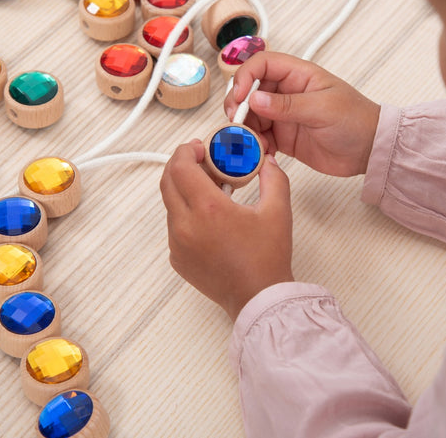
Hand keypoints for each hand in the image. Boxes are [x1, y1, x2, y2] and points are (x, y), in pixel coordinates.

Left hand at [160, 140, 294, 320]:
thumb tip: (267, 161)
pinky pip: (174, 226)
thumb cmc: (267, 259)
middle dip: (181, 164)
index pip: (181, 167)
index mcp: (208, 210)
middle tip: (200, 160)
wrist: (259, 298)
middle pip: (167, 181)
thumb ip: (273, 177)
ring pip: (170, 204)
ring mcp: (178, 244)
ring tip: (210, 190)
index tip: (198, 147)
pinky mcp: (178, 259)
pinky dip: (186, 213)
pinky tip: (209, 217)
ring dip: (184, 190)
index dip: (186, 151)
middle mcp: (186, 226)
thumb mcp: (278, 211)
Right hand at [224, 52, 380, 176]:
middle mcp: (287, 93)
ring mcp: (284, 115)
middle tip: (238, 122)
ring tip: (252, 142)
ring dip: (246, 128)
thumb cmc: (356, 120)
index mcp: (298, 75)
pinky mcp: (284, 137)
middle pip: (250, 91)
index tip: (240, 97)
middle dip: (239, 105)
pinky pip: (260, 138)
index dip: (245, 77)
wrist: (370, 151)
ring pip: (252, 116)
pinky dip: (255, 145)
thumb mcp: (322, 109)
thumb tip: (254, 99)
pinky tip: (261, 152)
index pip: (262, 65)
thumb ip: (287, 105)